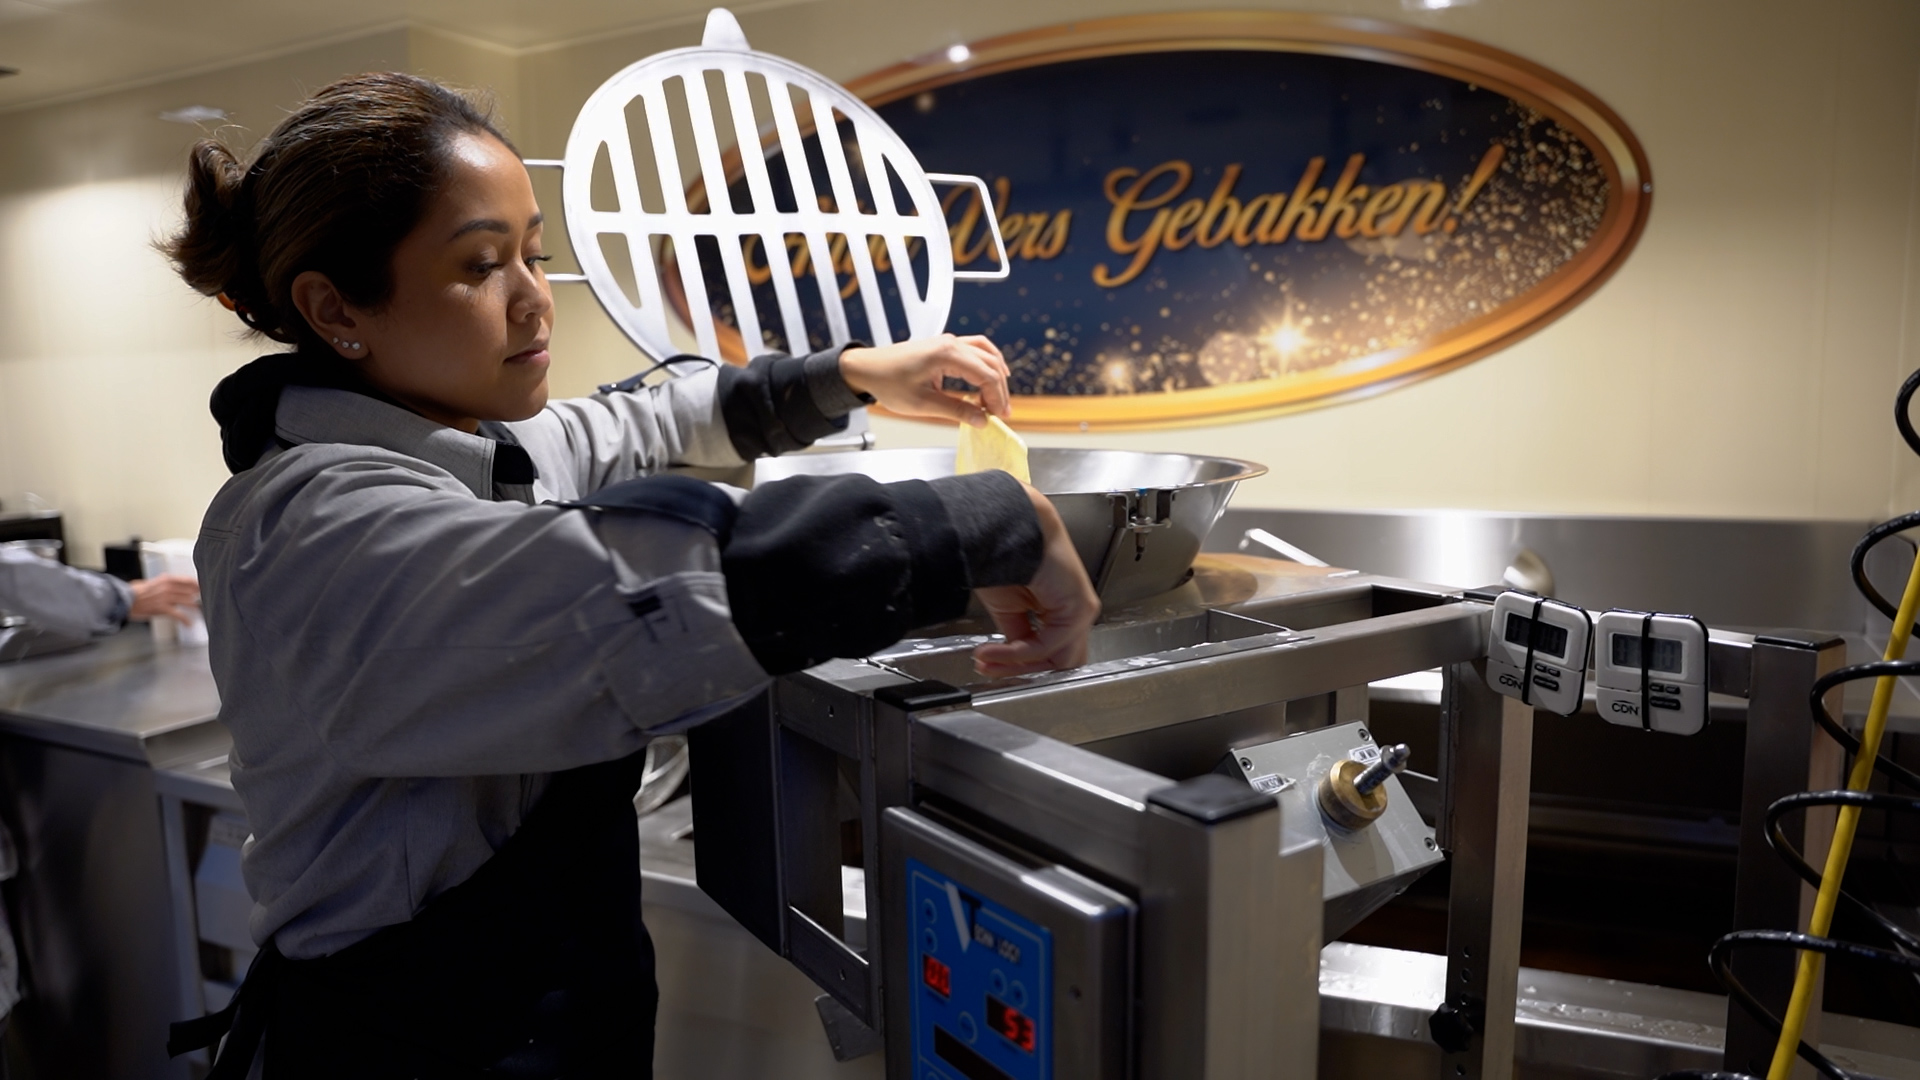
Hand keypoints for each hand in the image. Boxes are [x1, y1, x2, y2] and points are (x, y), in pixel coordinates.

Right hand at [129, 574, 199, 623]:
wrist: (124, 600)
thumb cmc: (134, 592)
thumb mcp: (150, 582)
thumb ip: (163, 583)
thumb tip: (172, 585)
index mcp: (166, 579)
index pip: (187, 580)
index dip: (197, 585)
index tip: (202, 588)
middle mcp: (168, 587)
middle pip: (190, 591)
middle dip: (197, 597)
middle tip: (202, 601)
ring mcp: (166, 598)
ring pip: (187, 602)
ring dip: (194, 607)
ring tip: (198, 611)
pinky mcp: (163, 609)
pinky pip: (179, 615)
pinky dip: (185, 620)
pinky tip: (189, 624)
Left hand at [838, 335, 1010, 426]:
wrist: (867, 368)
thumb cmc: (888, 383)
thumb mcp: (922, 403)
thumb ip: (955, 411)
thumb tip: (982, 421)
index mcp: (947, 354)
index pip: (986, 375)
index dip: (997, 397)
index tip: (998, 417)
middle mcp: (951, 343)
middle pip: (990, 364)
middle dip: (999, 390)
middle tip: (1002, 414)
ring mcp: (948, 341)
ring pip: (986, 353)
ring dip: (996, 375)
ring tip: (998, 398)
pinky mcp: (945, 345)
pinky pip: (976, 349)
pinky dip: (987, 363)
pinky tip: (990, 377)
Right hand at [971, 487, 1098, 676]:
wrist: (1009, 527)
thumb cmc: (1007, 553)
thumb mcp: (1008, 606)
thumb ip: (1017, 634)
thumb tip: (1011, 654)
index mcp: (1060, 607)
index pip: (1050, 651)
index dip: (1018, 663)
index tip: (989, 664)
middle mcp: (1074, 610)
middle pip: (1059, 660)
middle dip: (1020, 668)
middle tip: (989, 668)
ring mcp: (1081, 611)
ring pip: (1059, 660)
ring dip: (1018, 664)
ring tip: (988, 660)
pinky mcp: (1080, 609)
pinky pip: (1050, 645)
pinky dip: (1020, 653)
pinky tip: (995, 650)